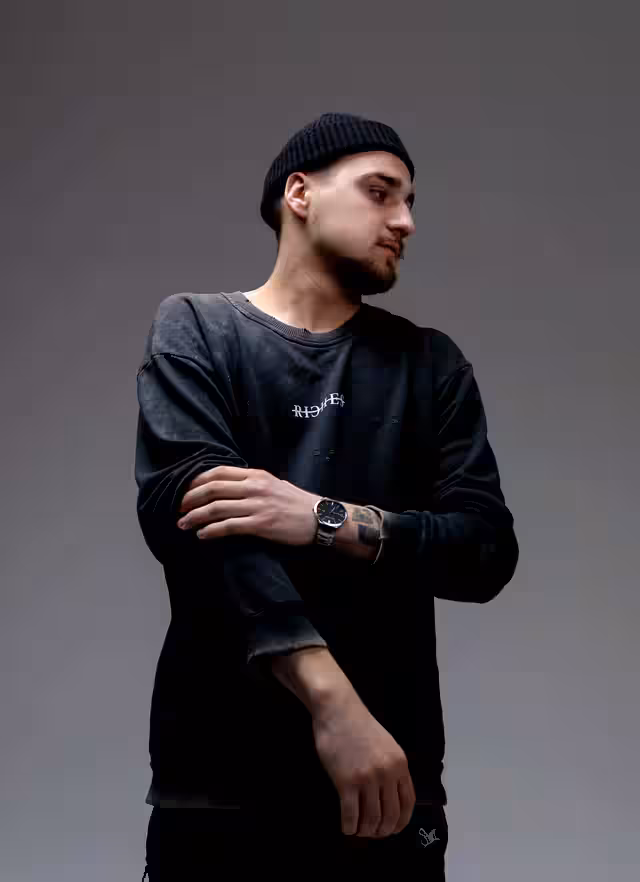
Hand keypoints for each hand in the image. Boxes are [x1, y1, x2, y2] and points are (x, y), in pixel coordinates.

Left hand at [176, 465, 321, 545]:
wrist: (318, 518)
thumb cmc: (296, 503)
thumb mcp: (273, 484)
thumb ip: (251, 483)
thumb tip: (226, 488)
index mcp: (256, 475)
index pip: (218, 472)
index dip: (196, 481)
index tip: (184, 491)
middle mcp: (254, 487)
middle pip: (212, 489)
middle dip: (190, 499)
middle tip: (178, 508)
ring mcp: (257, 505)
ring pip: (216, 508)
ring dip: (195, 517)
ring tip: (183, 524)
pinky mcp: (261, 524)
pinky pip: (229, 526)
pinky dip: (211, 531)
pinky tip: (202, 535)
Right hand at [311, 696, 415, 838]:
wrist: (338, 710)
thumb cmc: (359, 726)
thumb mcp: (386, 745)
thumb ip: (392, 767)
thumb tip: (391, 795)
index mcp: (399, 764)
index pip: (408, 803)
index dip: (401, 822)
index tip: (392, 829)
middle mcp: (386, 773)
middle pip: (390, 816)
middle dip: (382, 830)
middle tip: (372, 833)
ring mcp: (367, 778)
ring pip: (371, 819)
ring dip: (365, 831)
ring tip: (358, 830)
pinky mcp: (346, 781)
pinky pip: (351, 815)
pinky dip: (349, 827)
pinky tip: (346, 827)